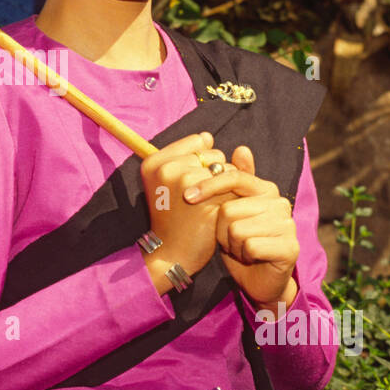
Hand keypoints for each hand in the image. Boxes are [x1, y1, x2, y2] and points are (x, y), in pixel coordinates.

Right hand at [139, 131, 231, 288]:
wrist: (172, 252)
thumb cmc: (172, 216)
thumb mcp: (169, 180)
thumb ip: (188, 154)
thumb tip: (208, 137)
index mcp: (155, 162)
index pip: (197, 142)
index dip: (202, 161)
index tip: (193, 181)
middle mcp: (168, 169)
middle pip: (213, 154)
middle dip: (215, 173)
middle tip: (201, 197)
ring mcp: (187, 183)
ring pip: (226, 169)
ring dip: (226, 186)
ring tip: (210, 204)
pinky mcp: (206, 199)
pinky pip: (234, 186)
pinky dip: (233, 197)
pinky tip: (220, 210)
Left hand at [185, 144, 299, 309]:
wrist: (260, 281)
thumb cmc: (241, 243)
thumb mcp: (231, 212)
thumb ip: (234, 183)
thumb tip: (242, 148)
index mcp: (266, 190)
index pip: (234, 177)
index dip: (208, 186)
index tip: (187, 196)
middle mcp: (280, 204)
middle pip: (229, 208)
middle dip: (220, 229)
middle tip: (230, 239)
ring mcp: (288, 225)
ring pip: (237, 229)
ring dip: (231, 244)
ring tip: (241, 248)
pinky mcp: (290, 248)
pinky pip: (250, 245)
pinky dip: (244, 255)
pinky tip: (251, 258)